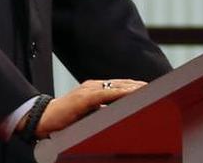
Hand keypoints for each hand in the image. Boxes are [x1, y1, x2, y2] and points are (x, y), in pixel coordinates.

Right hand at [29, 79, 146, 137]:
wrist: (43, 118)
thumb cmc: (63, 118)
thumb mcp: (86, 113)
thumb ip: (100, 110)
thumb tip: (114, 114)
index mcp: (93, 89)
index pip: (118, 86)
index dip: (134, 86)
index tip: (150, 88)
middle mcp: (92, 86)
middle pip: (121, 83)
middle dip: (139, 85)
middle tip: (158, 87)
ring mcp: (88, 90)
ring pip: (117, 86)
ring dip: (134, 87)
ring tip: (150, 88)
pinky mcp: (85, 97)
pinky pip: (107, 93)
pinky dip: (121, 92)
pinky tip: (132, 93)